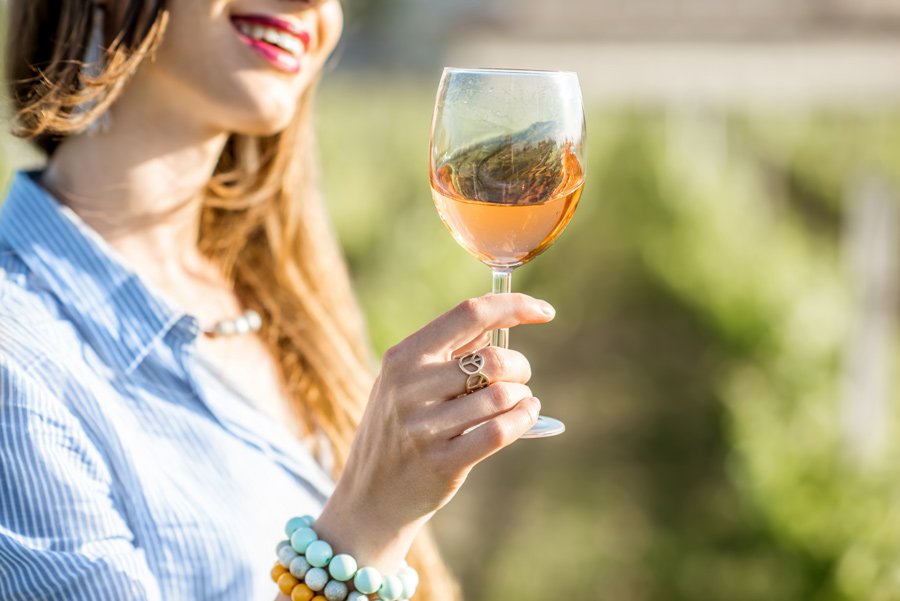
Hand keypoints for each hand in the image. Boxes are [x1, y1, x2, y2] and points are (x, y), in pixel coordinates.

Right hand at [314, 293, 553, 571]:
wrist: (369, 496)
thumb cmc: (399, 429)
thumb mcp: (406, 382)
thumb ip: (449, 350)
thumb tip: (500, 319)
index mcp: (403, 356)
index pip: (469, 314)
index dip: (513, 306)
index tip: (545, 311)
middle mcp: (409, 387)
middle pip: (493, 359)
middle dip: (520, 366)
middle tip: (519, 378)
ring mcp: (423, 426)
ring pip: (502, 395)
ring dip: (522, 397)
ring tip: (519, 402)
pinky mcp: (441, 461)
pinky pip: (500, 431)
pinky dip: (524, 419)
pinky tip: (527, 415)